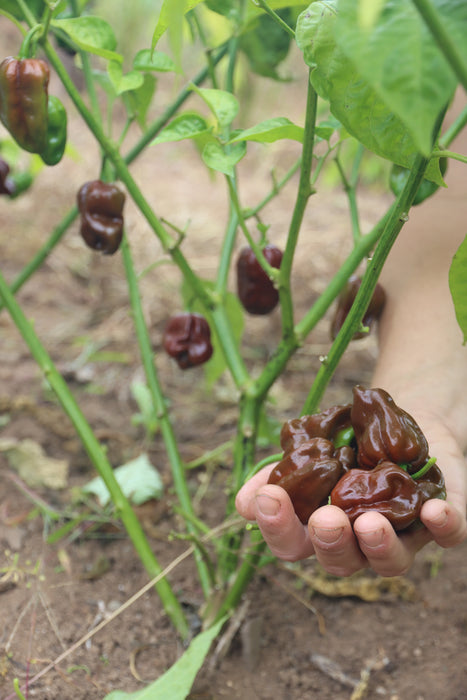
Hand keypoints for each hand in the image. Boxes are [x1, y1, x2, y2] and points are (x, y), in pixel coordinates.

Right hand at [235, 409, 466, 576]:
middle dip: (330, 543)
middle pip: (340, 563)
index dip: (277, 528)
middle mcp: (359, 542)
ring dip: (379, 547)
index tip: (268, 499)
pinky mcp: (443, 522)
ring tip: (368, 522)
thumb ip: (279, 474)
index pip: (292, 544)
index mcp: (321, 528)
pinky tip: (434, 509)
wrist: (401, 424)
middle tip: (325, 519)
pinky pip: (449, 534)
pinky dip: (444, 526)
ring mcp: (403, 535)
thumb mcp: (309, 448)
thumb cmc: (348, 443)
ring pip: (391, 563)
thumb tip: (243, 504)